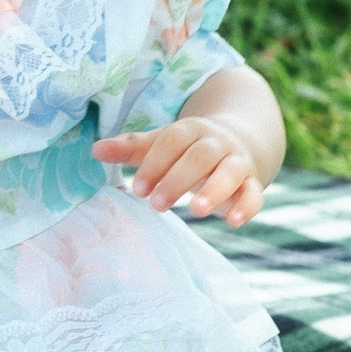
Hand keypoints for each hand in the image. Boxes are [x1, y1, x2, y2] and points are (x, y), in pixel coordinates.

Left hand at [93, 115, 266, 226]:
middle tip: (156, 204)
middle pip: (199, 156)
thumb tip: (96, 149)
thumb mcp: (161, 144)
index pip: (171, 141)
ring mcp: (237, 162)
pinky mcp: (252, 183)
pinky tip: (232, 221)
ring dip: (213, 190)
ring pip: (229, 172)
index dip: (154, 163)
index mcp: (190, 130)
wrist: (237, 142)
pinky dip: (246, 206)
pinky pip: (254, 193)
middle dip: (178, 179)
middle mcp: (216, 143)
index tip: (137, 188)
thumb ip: (131, 147)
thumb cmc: (187, 149)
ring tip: (195, 211)